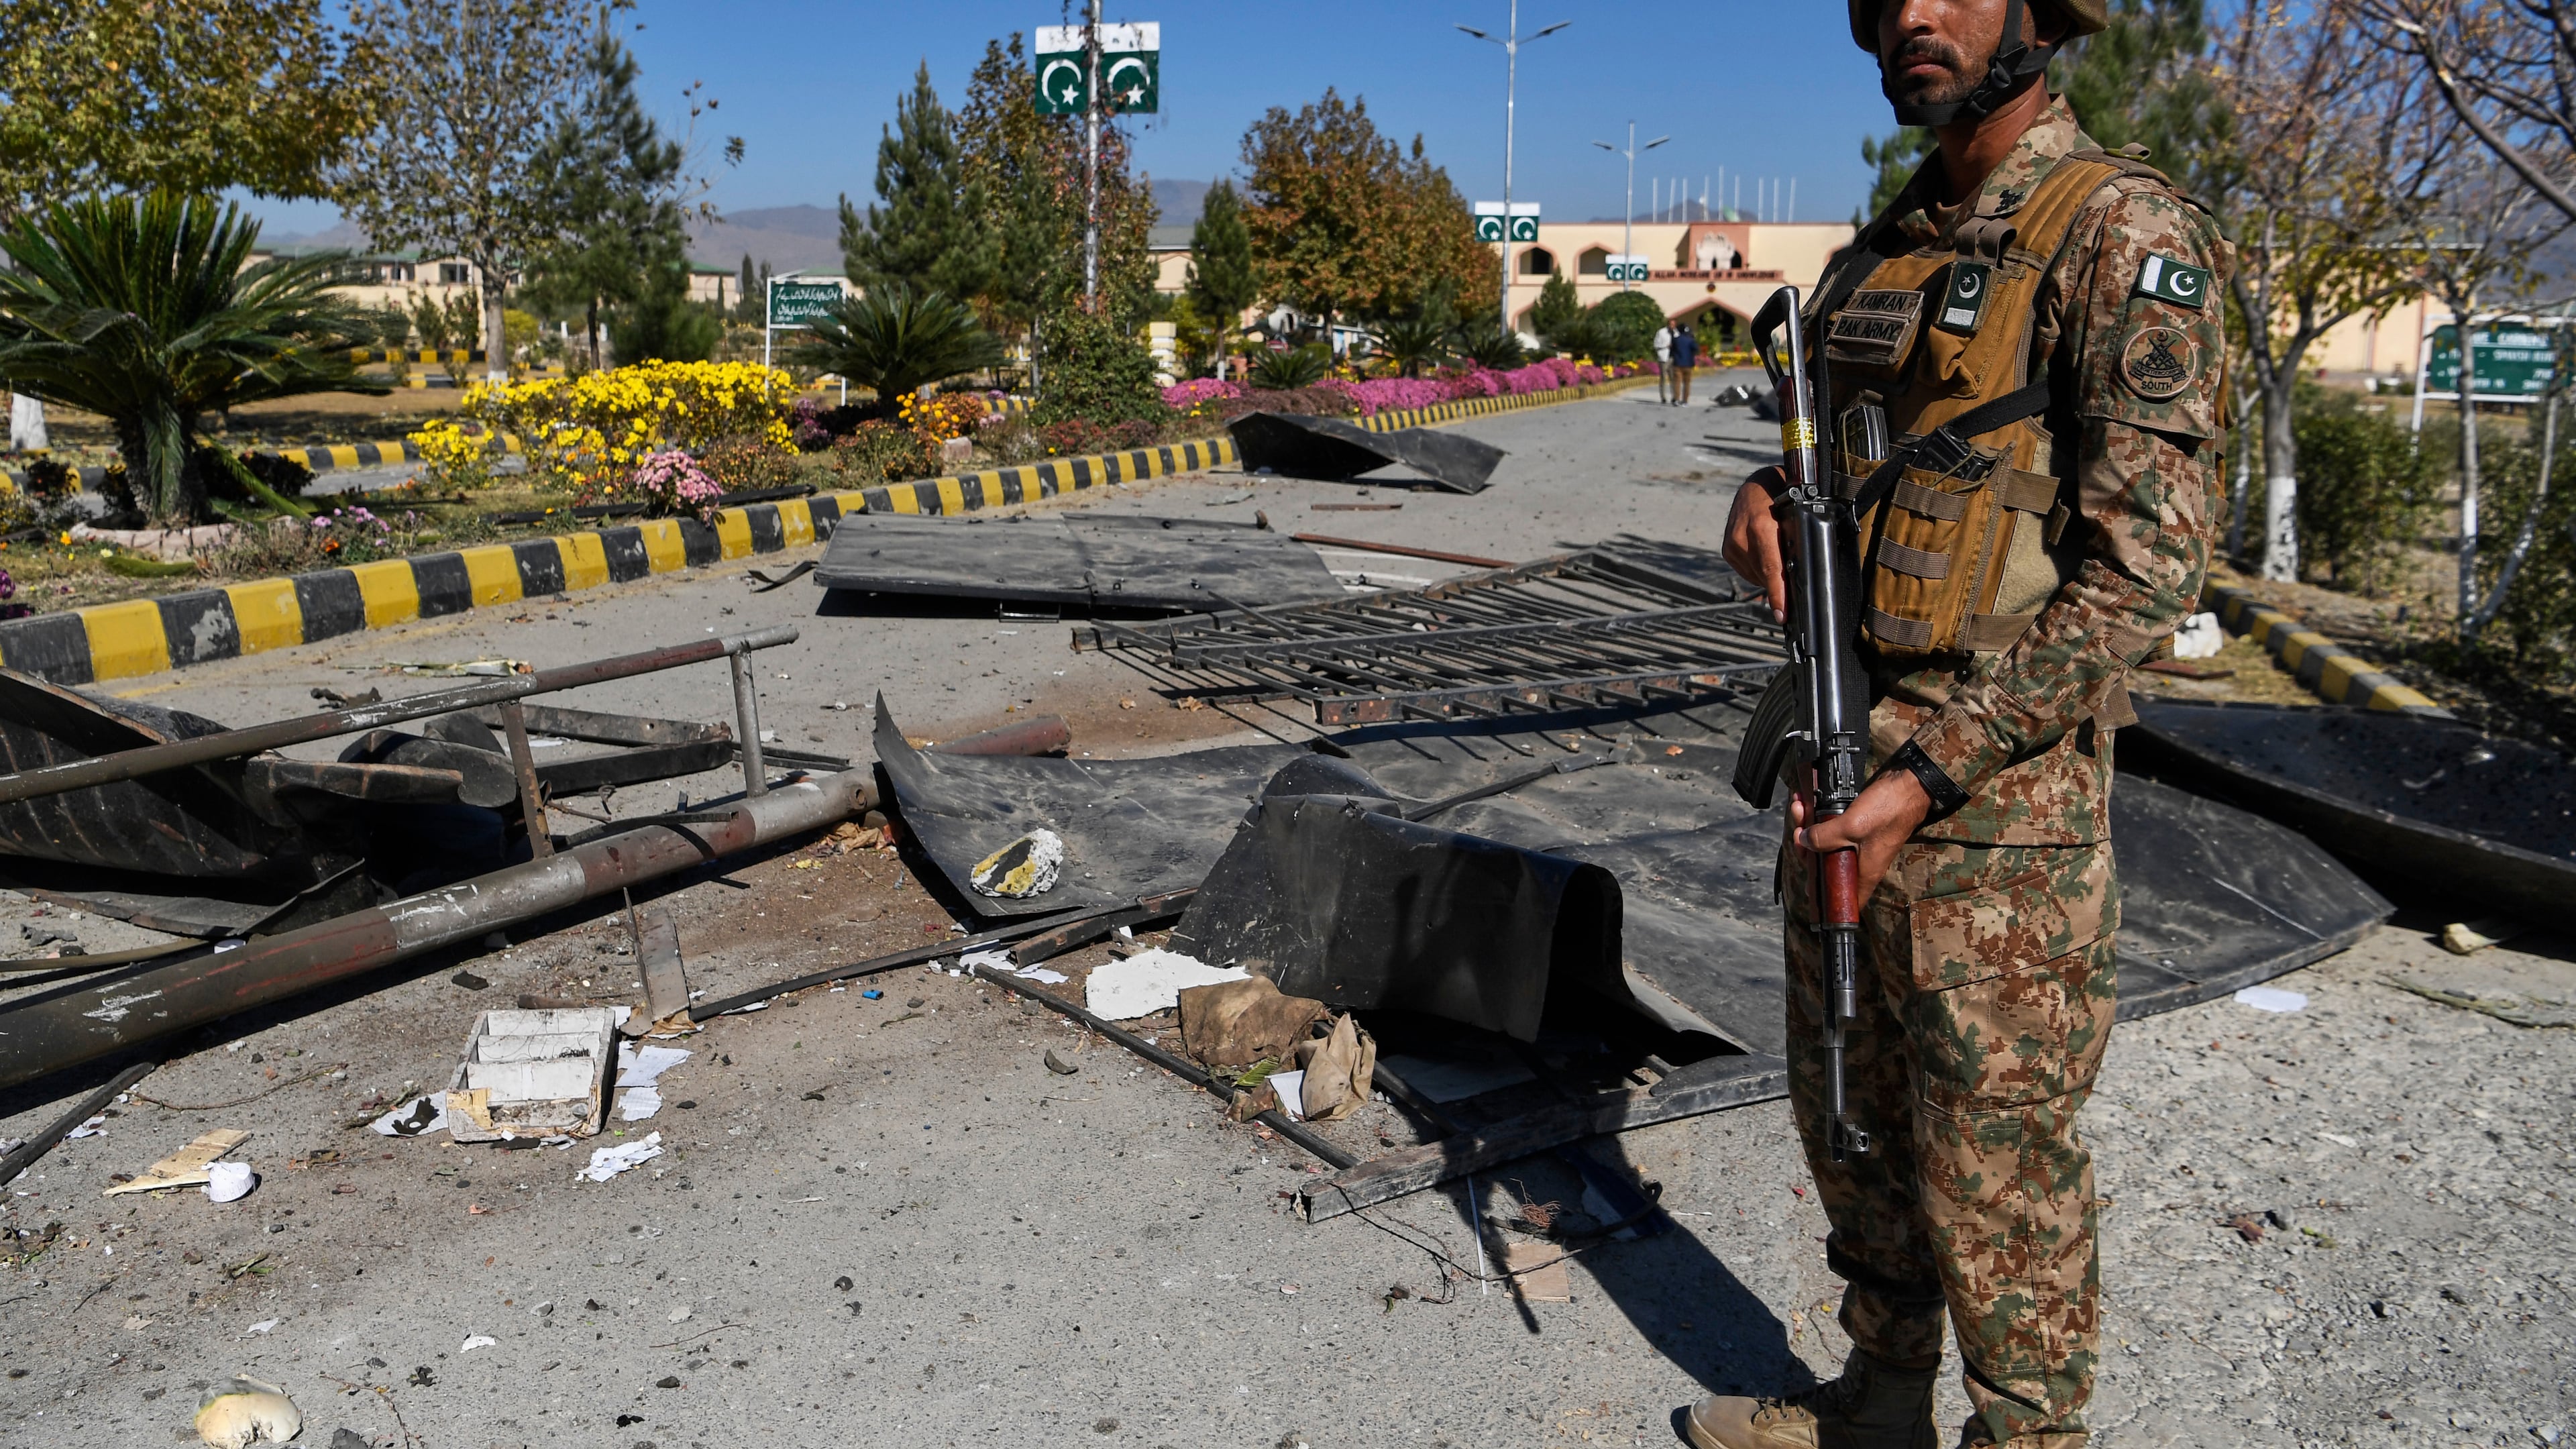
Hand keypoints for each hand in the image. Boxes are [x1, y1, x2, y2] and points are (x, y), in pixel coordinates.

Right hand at [1724, 466, 1789, 622]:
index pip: (1771, 569)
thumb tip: (1802, 572)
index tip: (1781, 614)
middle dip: (1780, 585)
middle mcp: (1742, 538)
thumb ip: (1796, 542)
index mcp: (1762, 528)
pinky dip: (1759, 570)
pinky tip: (1767, 558)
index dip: (1778, 594)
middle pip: (1764, 576)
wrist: (1757, 484)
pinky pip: (1747, 570)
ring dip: (1769, 576)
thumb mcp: (1795, 515)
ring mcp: (1732, 544)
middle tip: (1793, 591)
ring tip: (1781, 564)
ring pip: (1755, 576)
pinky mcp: (1727, 549)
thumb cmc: (1782, 495)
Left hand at [1789, 768, 1931, 902]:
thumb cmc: (1887, 811)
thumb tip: (1804, 842)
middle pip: (1825, 863)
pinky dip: (1819, 817)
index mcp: (1863, 872)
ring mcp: (1858, 844)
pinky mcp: (1856, 827)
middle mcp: (1860, 862)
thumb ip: (1824, 837)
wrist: (1909, 785)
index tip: (1806, 875)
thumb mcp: (1851, 826)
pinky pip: (1832, 827)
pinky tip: (1808, 802)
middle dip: (1806, 846)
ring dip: (1809, 826)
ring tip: (1800, 806)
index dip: (1823, 892)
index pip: (1843, 896)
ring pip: (1826, 842)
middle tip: (1798, 827)